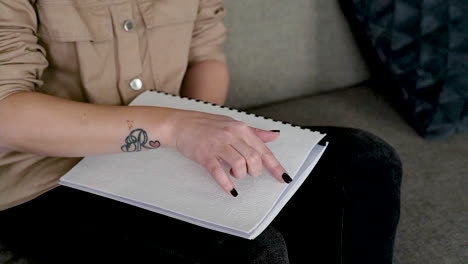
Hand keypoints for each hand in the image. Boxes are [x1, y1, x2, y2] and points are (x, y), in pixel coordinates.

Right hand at [171, 111, 289, 195]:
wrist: (181, 124)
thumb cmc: (207, 125)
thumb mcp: (233, 124)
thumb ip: (254, 133)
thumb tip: (274, 137)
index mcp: (241, 129)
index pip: (263, 150)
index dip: (275, 166)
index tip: (283, 178)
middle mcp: (232, 135)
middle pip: (254, 159)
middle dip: (254, 172)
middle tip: (247, 172)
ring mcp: (218, 145)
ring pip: (239, 165)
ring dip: (240, 175)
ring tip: (234, 173)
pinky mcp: (205, 155)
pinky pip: (219, 172)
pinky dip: (226, 183)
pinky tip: (231, 189)